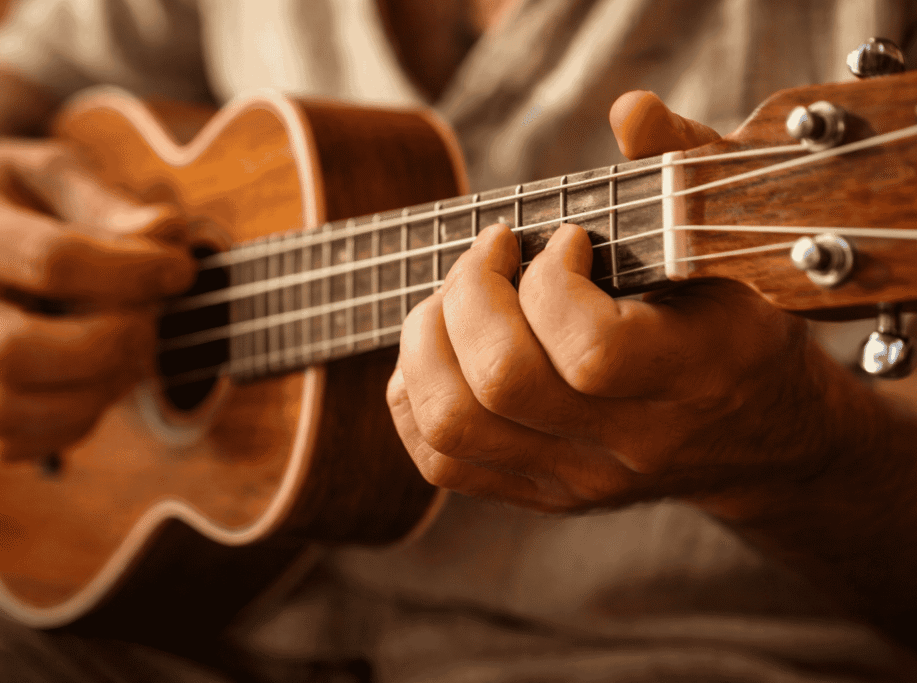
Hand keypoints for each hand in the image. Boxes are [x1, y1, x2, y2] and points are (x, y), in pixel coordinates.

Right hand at [0, 140, 194, 461]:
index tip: (180, 270)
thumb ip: (110, 202)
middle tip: (151, 321)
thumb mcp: (58, 173)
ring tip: (133, 352)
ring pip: (7, 409)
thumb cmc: (20, 197)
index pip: (51, 262)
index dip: (132, 272)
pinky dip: (75, 422)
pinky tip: (105, 380)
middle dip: (106, 345)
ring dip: (94, 392)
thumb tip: (164, 234)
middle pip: (12, 352)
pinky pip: (14, 440)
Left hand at [386, 92, 834, 512]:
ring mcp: (576, 479)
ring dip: (428, 339)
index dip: (551, 280)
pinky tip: (441, 349)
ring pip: (453, 423)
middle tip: (493, 253)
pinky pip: (438, 458)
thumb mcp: (728, 245)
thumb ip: (684, 169)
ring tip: (458, 297)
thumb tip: (630, 111)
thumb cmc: (733, 327)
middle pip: (501, 382)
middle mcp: (629, 442)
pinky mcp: (537, 494)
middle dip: (470, 294)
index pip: (590, 350)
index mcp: (693, 376)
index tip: (564, 239)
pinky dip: (413, 393)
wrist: (752, 437)